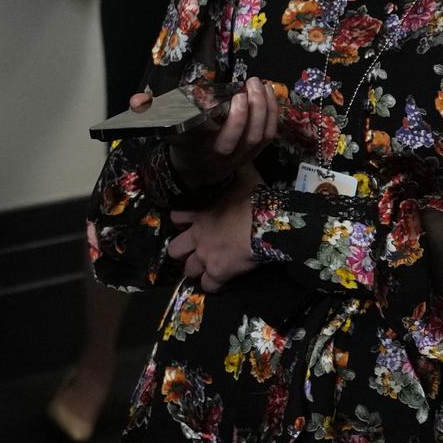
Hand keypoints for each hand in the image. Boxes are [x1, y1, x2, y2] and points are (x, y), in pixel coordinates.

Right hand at [160, 76, 279, 191]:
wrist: (197, 170)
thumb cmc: (183, 145)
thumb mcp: (169, 131)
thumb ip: (157, 116)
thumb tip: (138, 100)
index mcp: (208, 152)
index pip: (227, 141)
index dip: (237, 119)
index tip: (237, 95)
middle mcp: (230, 157)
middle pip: (251, 137)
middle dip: (256, 107)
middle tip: (252, 83)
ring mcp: (246, 156)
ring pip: (264, 135)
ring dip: (267, 108)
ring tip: (262, 85)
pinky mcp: (256, 151)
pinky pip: (270, 134)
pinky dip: (273, 113)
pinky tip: (269, 93)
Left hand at [168, 160, 264, 291]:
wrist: (268, 223)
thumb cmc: (256, 200)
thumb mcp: (244, 177)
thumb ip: (236, 168)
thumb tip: (238, 156)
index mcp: (200, 214)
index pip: (175, 218)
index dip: (180, 223)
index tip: (188, 225)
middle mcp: (197, 236)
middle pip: (174, 249)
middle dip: (182, 252)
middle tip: (195, 251)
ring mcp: (206, 256)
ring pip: (188, 270)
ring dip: (196, 270)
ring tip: (207, 269)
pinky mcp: (219, 273)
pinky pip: (208, 286)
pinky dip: (213, 286)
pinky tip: (221, 283)